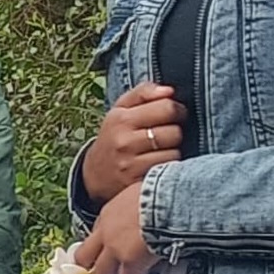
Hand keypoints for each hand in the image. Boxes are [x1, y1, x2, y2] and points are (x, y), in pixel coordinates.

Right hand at [81, 80, 185, 202]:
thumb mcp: (121, 109)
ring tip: (162, 150)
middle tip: (168, 135)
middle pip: (174, 132)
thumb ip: (144, 93)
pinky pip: (168, 170)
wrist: (95, 174)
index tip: (175, 114)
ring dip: (174, 151)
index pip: (167, 107)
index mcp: (121, 118)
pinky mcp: (137, 182)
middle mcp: (124, 141)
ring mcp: (130, 164)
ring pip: (174, 153)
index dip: (178, 110)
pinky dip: (170, 167)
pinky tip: (161, 164)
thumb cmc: (115, 136)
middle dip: (176, 132)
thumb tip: (169, 91)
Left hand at [83, 182, 157, 273]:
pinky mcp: (130, 262)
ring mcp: (115, 249)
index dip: (101, 244)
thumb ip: (135, 203)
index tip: (107, 248)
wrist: (170, 200)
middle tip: (103, 272)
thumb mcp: (140, 192)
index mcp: (109, 213)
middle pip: (85, 256)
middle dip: (93, 266)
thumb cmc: (162, 192)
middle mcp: (106, 232)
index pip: (96, 232)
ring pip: (102, 273)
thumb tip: (147, 202)